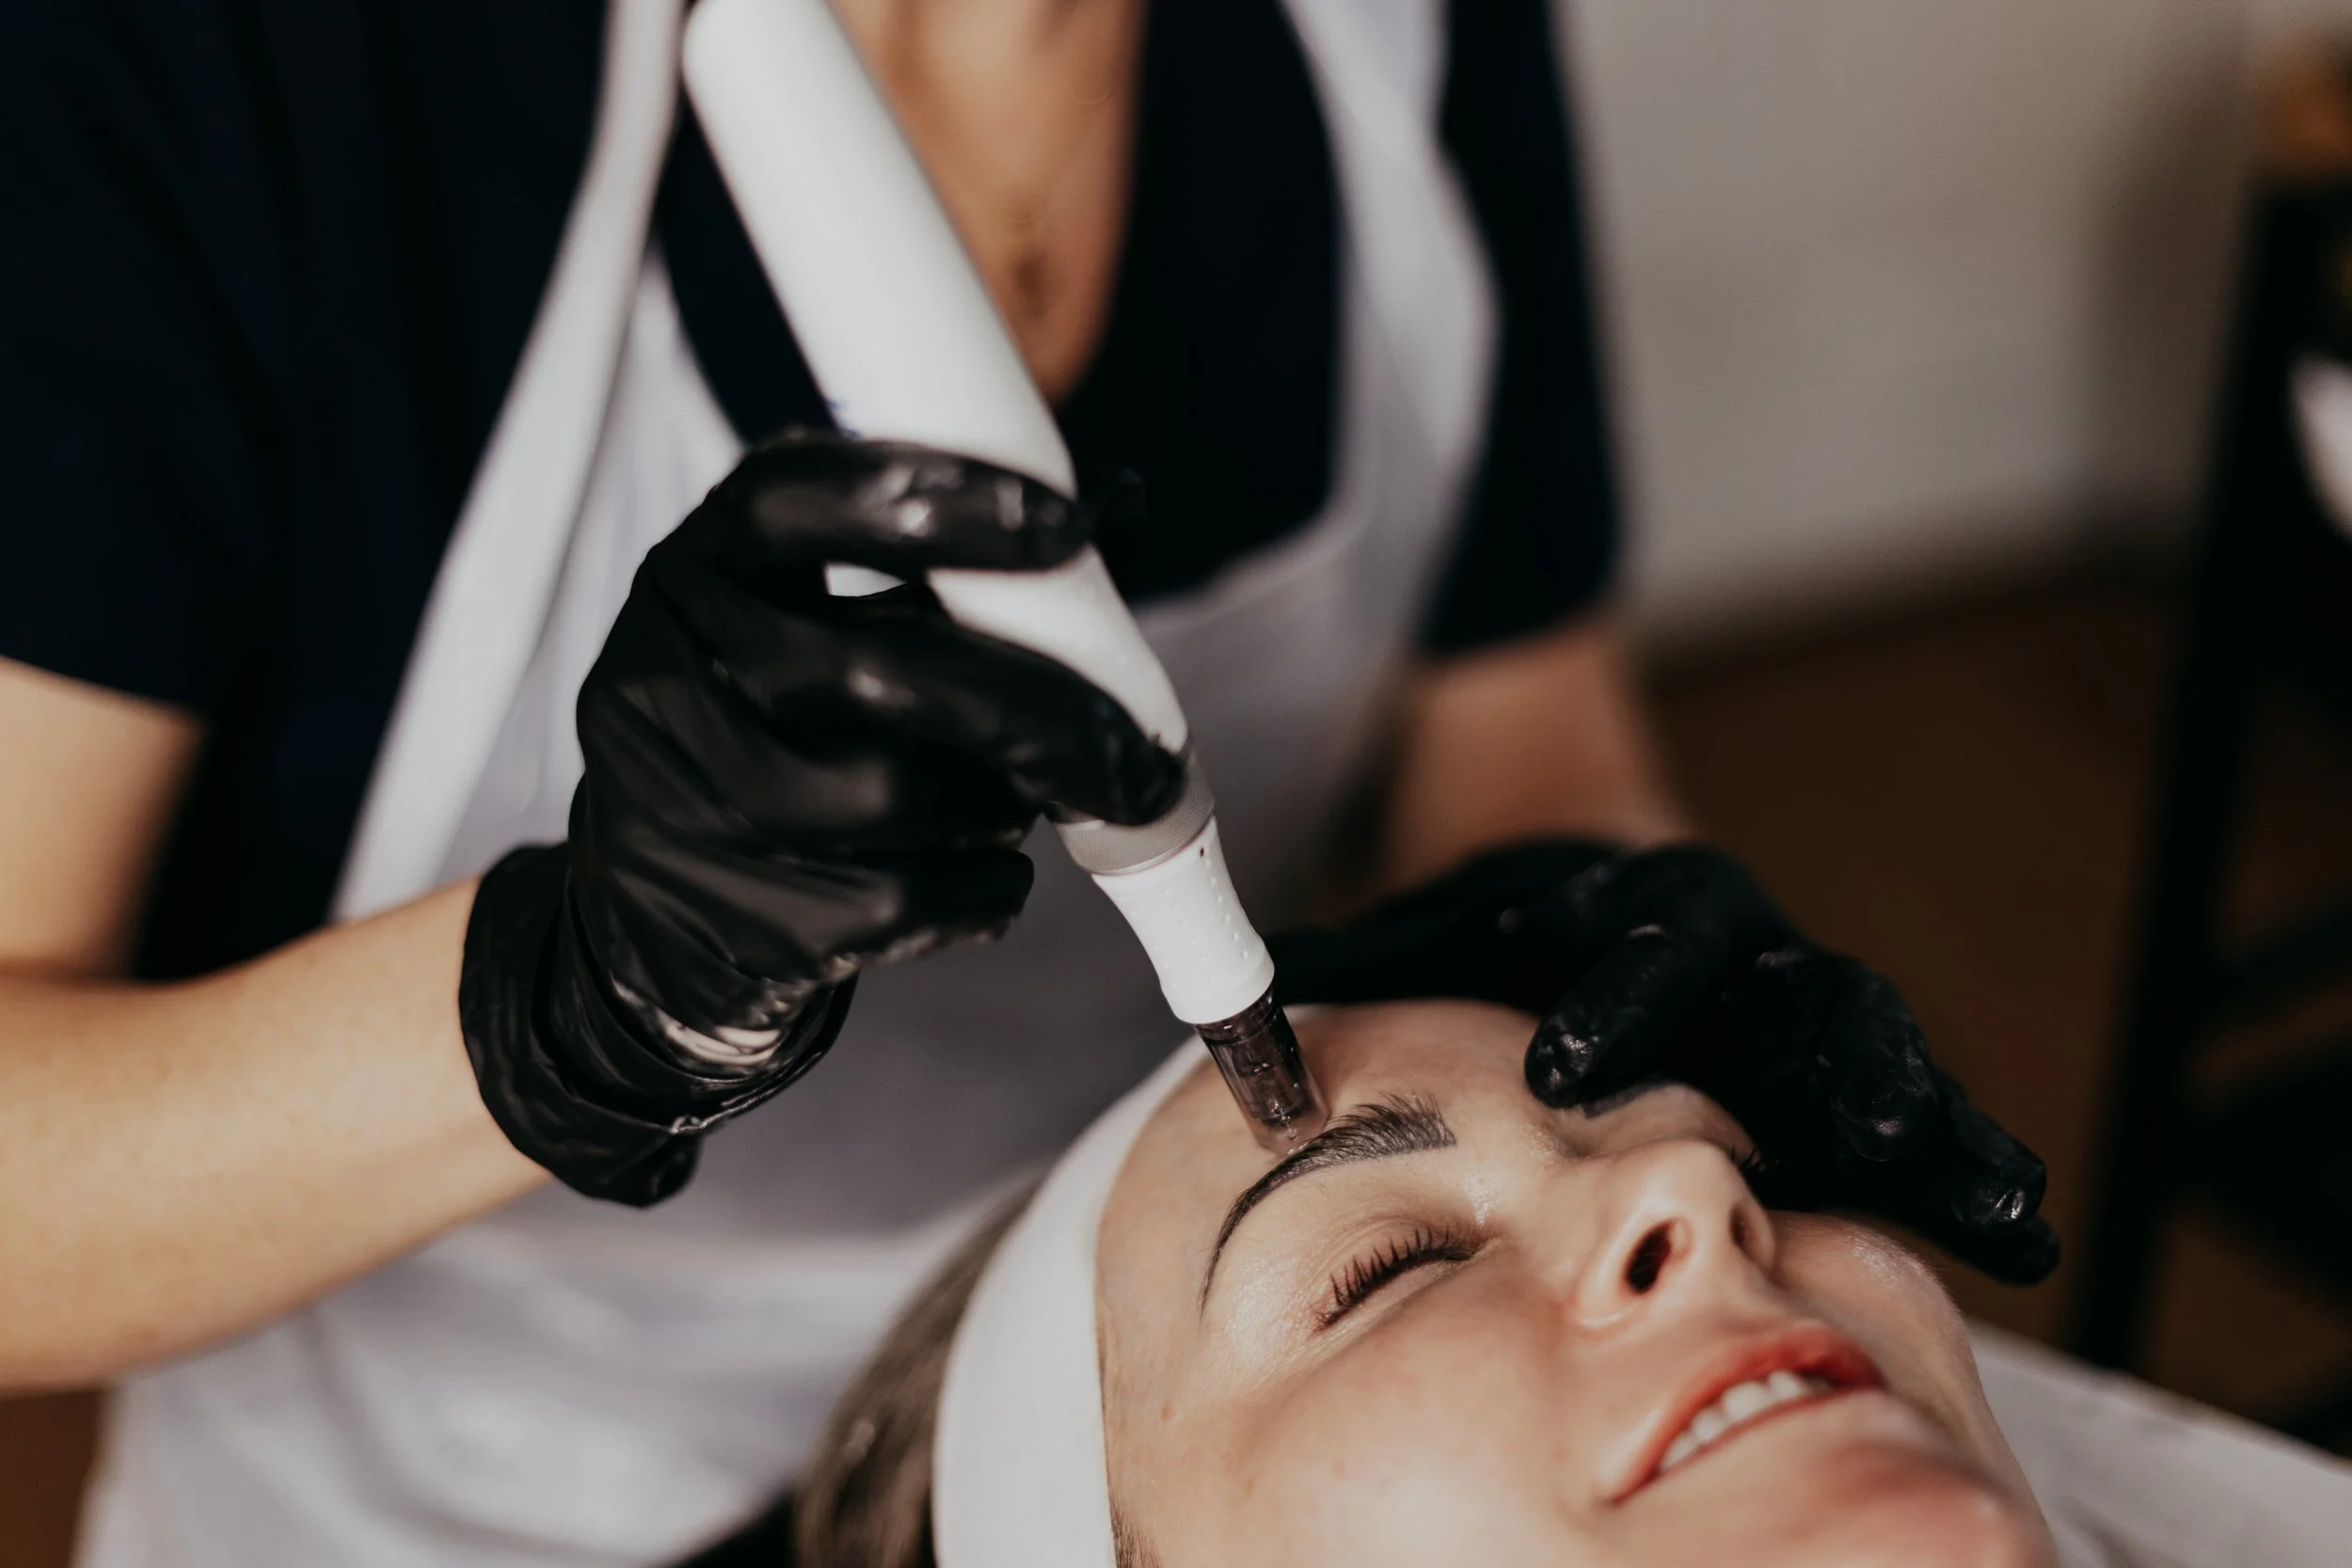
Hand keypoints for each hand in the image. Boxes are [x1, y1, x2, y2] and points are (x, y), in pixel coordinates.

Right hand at [459, 433, 1183, 1204]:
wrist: (656, 915)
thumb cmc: (784, 741)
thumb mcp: (843, 627)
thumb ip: (966, 573)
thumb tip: (1121, 505)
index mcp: (702, 566)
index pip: (799, 497)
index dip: (937, 500)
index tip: (1071, 525)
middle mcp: (665, 669)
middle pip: (874, 671)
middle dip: (1038, 709)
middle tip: (1143, 750)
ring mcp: (678, 801)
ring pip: (891, 796)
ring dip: (1000, 807)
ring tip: (1021, 804)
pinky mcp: (722, 914)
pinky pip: (896, 904)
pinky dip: (978, 891)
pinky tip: (982, 877)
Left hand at [1269, 840, 2057, 1283]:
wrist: (1602, 906)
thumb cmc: (1514, 934)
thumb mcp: (1443, 929)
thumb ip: (1363, 957)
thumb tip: (1247, 980)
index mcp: (1639, 908)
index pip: (1635, 942)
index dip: (1612, 1000)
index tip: (1569, 1064)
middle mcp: (1742, 956)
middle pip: (1797, 991)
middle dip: (1831, 1056)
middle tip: (1861, 1121)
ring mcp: (1803, 1015)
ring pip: (1880, 1052)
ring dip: (1930, 1117)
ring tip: (1986, 1192)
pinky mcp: (1843, 1077)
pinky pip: (1922, 1115)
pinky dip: (1970, 1164)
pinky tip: (2017, 1234)